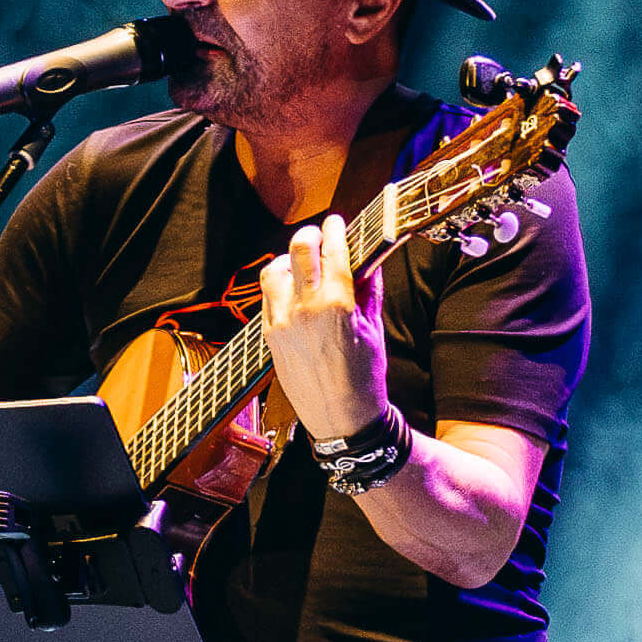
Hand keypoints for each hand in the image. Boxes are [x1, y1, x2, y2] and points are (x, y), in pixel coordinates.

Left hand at [257, 213, 393, 442]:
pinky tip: (292, 290)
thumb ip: (369, 289)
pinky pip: (267, 297)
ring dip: (288, 260)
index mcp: (338, 304)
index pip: (333, 250)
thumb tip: (368, 259)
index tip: (337, 222)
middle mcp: (306, 309)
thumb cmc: (364, 377)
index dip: (336, 229)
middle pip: (300, 249)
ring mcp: (282, 322)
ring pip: (275, 269)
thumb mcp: (374, 329)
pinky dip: (279, 286)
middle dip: (311, 235)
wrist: (341, 419)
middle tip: (319, 236)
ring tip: (301, 265)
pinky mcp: (269, 335)